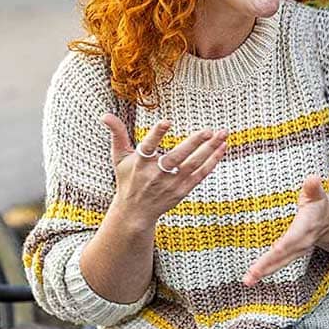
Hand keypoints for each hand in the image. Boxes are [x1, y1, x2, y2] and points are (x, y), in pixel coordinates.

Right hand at [101, 113, 227, 228]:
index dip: (156, 134)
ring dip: (210, 149)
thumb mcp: (120, 158)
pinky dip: (212, 162)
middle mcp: (156, 174)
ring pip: (193, 165)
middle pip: (176, 157)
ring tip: (223, 134)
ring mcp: (171, 184)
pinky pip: (200, 175)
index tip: (166, 121)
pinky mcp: (182, 190)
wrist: (134, 213)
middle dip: (193, 144)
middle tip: (208, 130)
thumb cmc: (128, 180)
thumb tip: (105, 115)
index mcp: (140, 164)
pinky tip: (222, 147)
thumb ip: (117, 135)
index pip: (148, 146)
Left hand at [243, 175, 328, 285]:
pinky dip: (265, 271)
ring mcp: (296, 252)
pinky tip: (252, 277)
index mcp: (306, 227)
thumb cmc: (318, 204)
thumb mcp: (317, 194)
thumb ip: (313, 187)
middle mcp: (301, 243)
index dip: (285, 243)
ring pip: (279, 264)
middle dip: (267, 264)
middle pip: (283, 256)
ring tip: (248, 280)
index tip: (276, 248)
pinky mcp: (289, 256)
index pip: (294, 237)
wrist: (327, 222)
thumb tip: (313, 178)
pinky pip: (277, 265)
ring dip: (263, 272)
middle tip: (252, 273)